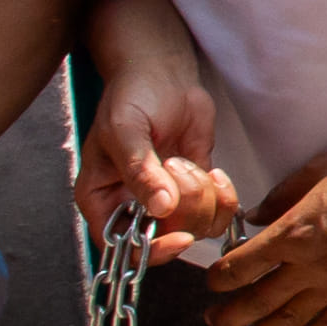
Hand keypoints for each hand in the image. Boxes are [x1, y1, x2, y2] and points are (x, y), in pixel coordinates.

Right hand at [70, 10, 241, 247]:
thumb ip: (140, 170)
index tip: (179, 235)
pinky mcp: (197, 192)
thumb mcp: (126, 130)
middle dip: (185, 210)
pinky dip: (224, 194)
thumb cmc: (132, 97)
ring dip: (203, 195)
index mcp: (102, 200)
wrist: (163, 74)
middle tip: (178, 167)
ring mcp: (168, 202)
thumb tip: (160, 208)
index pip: (120, 248)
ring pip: (197, 228)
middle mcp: (133, 208)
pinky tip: (213, 169)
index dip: (151, 251)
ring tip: (186, 160)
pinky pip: (219, 212)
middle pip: (165, 241)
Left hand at [202, 140, 326, 325]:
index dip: (220, 278)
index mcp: (293, 232)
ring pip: (289, 321)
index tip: (212, 283)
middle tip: (214, 323)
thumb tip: (256, 217)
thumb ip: (280, 198)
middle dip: (230, 317)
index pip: (241, 266)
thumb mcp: (314, 171)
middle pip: (258, 301)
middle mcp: (311, 264)